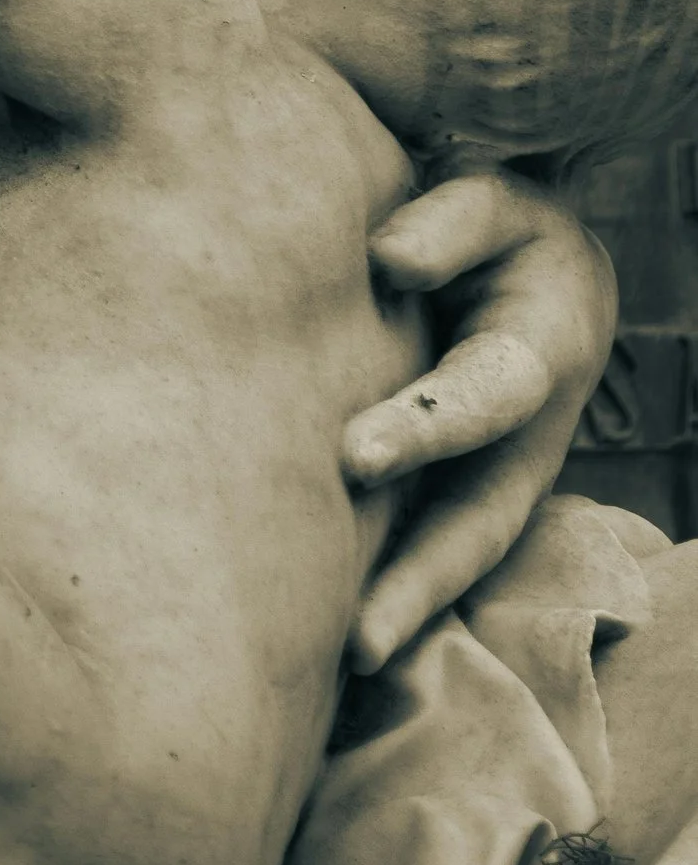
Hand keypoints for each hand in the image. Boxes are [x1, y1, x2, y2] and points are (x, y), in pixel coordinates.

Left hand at [342, 167, 615, 671]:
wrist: (536, 264)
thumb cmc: (499, 227)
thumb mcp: (496, 200)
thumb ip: (450, 221)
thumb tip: (387, 261)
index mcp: (542, 350)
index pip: (485, 394)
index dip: (427, 425)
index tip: (354, 457)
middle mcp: (528, 436)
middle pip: (481, 518)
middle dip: (422, 578)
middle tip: (360, 637)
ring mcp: (500, 477)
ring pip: (459, 555)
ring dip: (407, 610)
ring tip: (344, 664)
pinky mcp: (461, 495)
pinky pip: (431, 551)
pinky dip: (390, 595)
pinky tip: (324, 639)